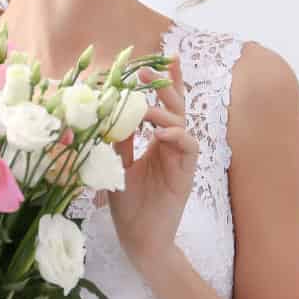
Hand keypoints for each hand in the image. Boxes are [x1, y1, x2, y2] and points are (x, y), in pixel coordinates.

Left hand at [105, 58, 198, 269]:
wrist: (139, 240)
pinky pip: (189, 147)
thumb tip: (110, 111)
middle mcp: (172, 146)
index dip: (165, 82)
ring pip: (182, 122)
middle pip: (176, 107)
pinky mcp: (186, 174)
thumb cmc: (128, 206)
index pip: (164, 105)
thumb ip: (118, 140)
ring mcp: (181, 159)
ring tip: (146, 109)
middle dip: (164, 85)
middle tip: (146, 70)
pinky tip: (160, 134)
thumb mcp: (116, 166)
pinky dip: (177, 136)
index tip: (156, 58)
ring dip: (164, 111)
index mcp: (158, 141)